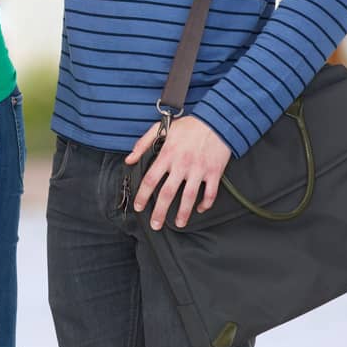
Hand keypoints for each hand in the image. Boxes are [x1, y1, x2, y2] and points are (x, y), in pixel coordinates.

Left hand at [125, 114, 232, 229]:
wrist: (217, 121)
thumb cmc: (188, 126)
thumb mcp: (161, 128)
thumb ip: (142, 144)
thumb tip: (128, 160)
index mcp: (167, 155)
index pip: (150, 179)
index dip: (143, 195)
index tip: (139, 206)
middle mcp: (182, 165)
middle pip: (168, 193)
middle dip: (160, 212)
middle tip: (155, 225)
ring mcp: (199, 170)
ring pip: (189, 197)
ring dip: (183, 213)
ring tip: (178, 224)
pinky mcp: (214, 172)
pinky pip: (210, 193)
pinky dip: (205, 203)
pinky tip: (199, 209)